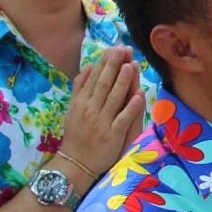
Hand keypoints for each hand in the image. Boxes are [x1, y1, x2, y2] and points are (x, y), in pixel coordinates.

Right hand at [60, 46, 145, 184]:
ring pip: (113, 99)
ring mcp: (101, 122)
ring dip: (122, 82)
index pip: (93, 79)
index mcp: (81, 102)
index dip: (104, 63)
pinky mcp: (112, 135)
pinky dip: (130, 107)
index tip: (114, 48)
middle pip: (103, 85)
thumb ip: (80, 88)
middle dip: (113, 66)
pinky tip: (138, 95)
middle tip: (122, 49)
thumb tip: (89, 66)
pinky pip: (122, 119)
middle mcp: (90, 110)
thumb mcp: (73, 109)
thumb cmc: (77, 133)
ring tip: (131, 66)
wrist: (75, 162)